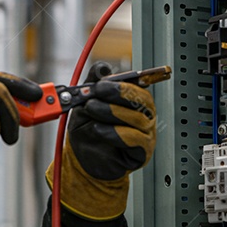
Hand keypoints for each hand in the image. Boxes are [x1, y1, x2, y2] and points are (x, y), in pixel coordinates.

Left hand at [46, 81, 155, 219]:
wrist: (81, 159)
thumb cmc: (87, 131)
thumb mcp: (84, 104)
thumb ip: (92, 84)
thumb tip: (102, 67)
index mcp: (132, 101)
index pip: (137, 85)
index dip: (120, 83)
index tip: (100, 83)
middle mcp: (142, 115)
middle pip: (142, 99)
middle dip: (117, 93)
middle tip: (97, 92)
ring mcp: (145, 133)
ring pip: (137, 118)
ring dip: (111, 111)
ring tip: (92, 110)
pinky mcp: (142, 151)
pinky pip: (135, 139)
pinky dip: (115, 133)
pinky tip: (99, 130)